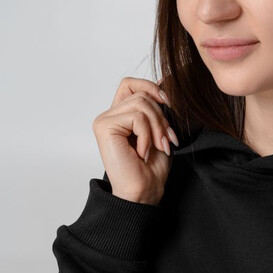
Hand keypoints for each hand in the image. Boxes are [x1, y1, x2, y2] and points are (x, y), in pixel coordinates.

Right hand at [92, 77, 178, 204]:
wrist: (144, 191)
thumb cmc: (151, 168)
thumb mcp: (160, 131)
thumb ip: (159, 108)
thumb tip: (166, 80)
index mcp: (121, 115)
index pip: (131, 83)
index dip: (151, 88)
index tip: (169, 104)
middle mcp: (110, 115)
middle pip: (142, 94)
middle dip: (161, 118)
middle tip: (166, 140)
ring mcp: (104, 120)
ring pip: (141, 104)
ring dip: (156, 128)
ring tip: (157, 147)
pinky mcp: (104, 126)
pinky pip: (136, 117)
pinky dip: (147, 135)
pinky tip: (142, 152)